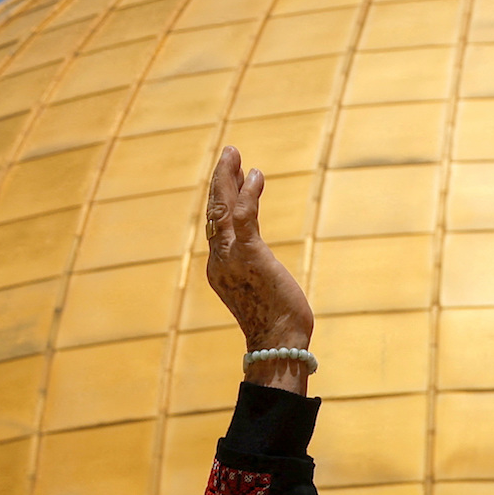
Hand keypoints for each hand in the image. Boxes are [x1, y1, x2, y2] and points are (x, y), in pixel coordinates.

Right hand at [204, 146, 315, 392]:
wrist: (279, 342)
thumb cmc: (276, 321)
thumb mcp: (258, 288)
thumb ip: (252, 268)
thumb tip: (258, 258)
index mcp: (219, 268)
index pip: (217, 225)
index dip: (224, 197)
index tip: (233, 176)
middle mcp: (219, 261)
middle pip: (214, 212)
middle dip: (220, 180)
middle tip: (228, 152)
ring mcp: (231, 258)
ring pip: (222, 209)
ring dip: (227, 178)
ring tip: (234, 154)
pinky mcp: (249, 256)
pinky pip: (244, 217)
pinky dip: (248, 193)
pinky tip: (255, 176)